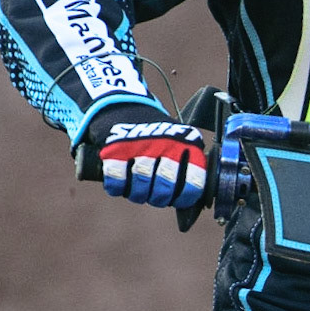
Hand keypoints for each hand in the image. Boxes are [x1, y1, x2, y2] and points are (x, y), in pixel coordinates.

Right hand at [90, 107, 207, 207]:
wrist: (126, 108)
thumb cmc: (158, 137)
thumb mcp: (181, 143)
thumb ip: (188, 168)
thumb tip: (190, 202)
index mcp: (187, 143)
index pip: (193, 182)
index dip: (185, 197)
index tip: (178, 199)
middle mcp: (166, 143)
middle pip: (164, 187)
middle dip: (159, 198)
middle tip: (155, 196)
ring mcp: (141, 145)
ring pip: (140, 187)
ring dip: (138, 194)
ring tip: (138, 189)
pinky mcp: (116, 149)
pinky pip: (117, 181)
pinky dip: (117, 187)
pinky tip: (121, 183)